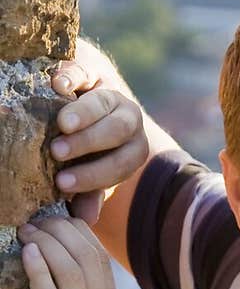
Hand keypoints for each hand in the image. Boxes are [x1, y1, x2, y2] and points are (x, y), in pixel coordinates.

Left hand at [17, 216, 130, 288]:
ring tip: (29, 231)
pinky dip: (41, 273)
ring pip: (72, 273)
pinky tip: (29, 254)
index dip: (80, 237)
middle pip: (89, 259)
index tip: (58, 225)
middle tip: (38, 221)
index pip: (101, 264)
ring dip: (49, 246)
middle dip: (63, 232)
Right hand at [50, 39, 148, 225]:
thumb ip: (89, 191)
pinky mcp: (93, 70)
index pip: (121, 164)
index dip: (93, 176)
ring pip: (106, 103)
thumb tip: (86, 218)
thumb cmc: (87, 149)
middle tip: (58, 152)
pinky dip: (71, 77)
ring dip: (83, 115)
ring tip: (60, 125)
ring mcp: (113, 94)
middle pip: (118, 131)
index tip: (63, 183)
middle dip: (89, 144)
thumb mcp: (89, 169)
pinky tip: (57, 85)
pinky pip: (85, 71)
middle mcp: (130, 121)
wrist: (83, 102)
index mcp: (132, 149)